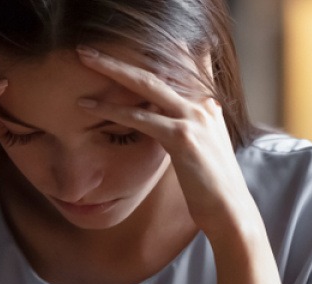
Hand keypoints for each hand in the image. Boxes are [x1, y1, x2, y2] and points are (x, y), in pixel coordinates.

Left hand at [74, 45, 256, 239]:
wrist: (229, 209)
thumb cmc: (209, 184)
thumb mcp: (201, 146)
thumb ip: (186, 126)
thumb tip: (163, 120)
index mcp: (206, 103)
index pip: (180, 63)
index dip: (154, 50)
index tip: (121, 46)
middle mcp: (202, 103)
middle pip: (155, 69)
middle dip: (118, 58)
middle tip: (87, 50)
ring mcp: (194, 118)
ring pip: (145, 84)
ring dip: (111, 70)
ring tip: (83, 60)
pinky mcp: (182, 137)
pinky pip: (140, 117)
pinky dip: (112, 109)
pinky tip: (88, 105)